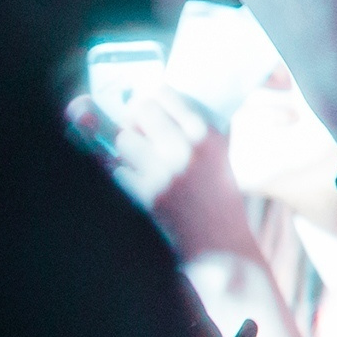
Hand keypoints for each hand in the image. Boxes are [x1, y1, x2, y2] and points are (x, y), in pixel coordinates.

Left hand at [73, 84, 257, 261]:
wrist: (217, 241)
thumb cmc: (218, 194)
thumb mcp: (219, 153)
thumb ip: (193, 128)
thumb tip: (153, 103)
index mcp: (206, 135)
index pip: (163, 95)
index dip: (151, 99)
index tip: (148, 105)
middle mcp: (184, 149)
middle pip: (139, 113)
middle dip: (135, 120)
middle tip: (138, 129)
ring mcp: (161, 173)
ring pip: (123, 141)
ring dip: (127, 148)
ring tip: (141, 160)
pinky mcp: (143, 196)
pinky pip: (117, 171)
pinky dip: (124, 175)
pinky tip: (140, 184)